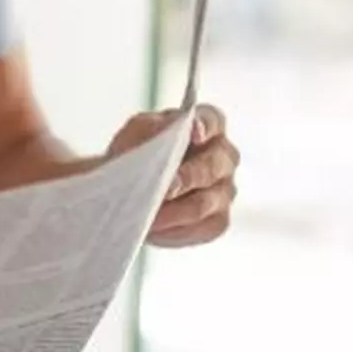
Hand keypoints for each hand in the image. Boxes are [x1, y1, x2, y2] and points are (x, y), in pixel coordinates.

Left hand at [108, 103, 238, 246]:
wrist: (127, 186)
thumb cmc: (136, 152)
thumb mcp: (136, 133)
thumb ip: (152, 127)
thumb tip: (167, 128)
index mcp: (208, 125)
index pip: (212, 121)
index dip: (204, 126)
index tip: (192, 132)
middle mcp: (224, 157)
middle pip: (212, 166)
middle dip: (186, 178)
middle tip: (163, 188)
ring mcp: (225, 190)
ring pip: (205, 203)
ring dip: (175, 211)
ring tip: (148, 216)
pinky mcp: (217, 220)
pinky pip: (201, 228)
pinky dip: (175, 230)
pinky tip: (154, 229)